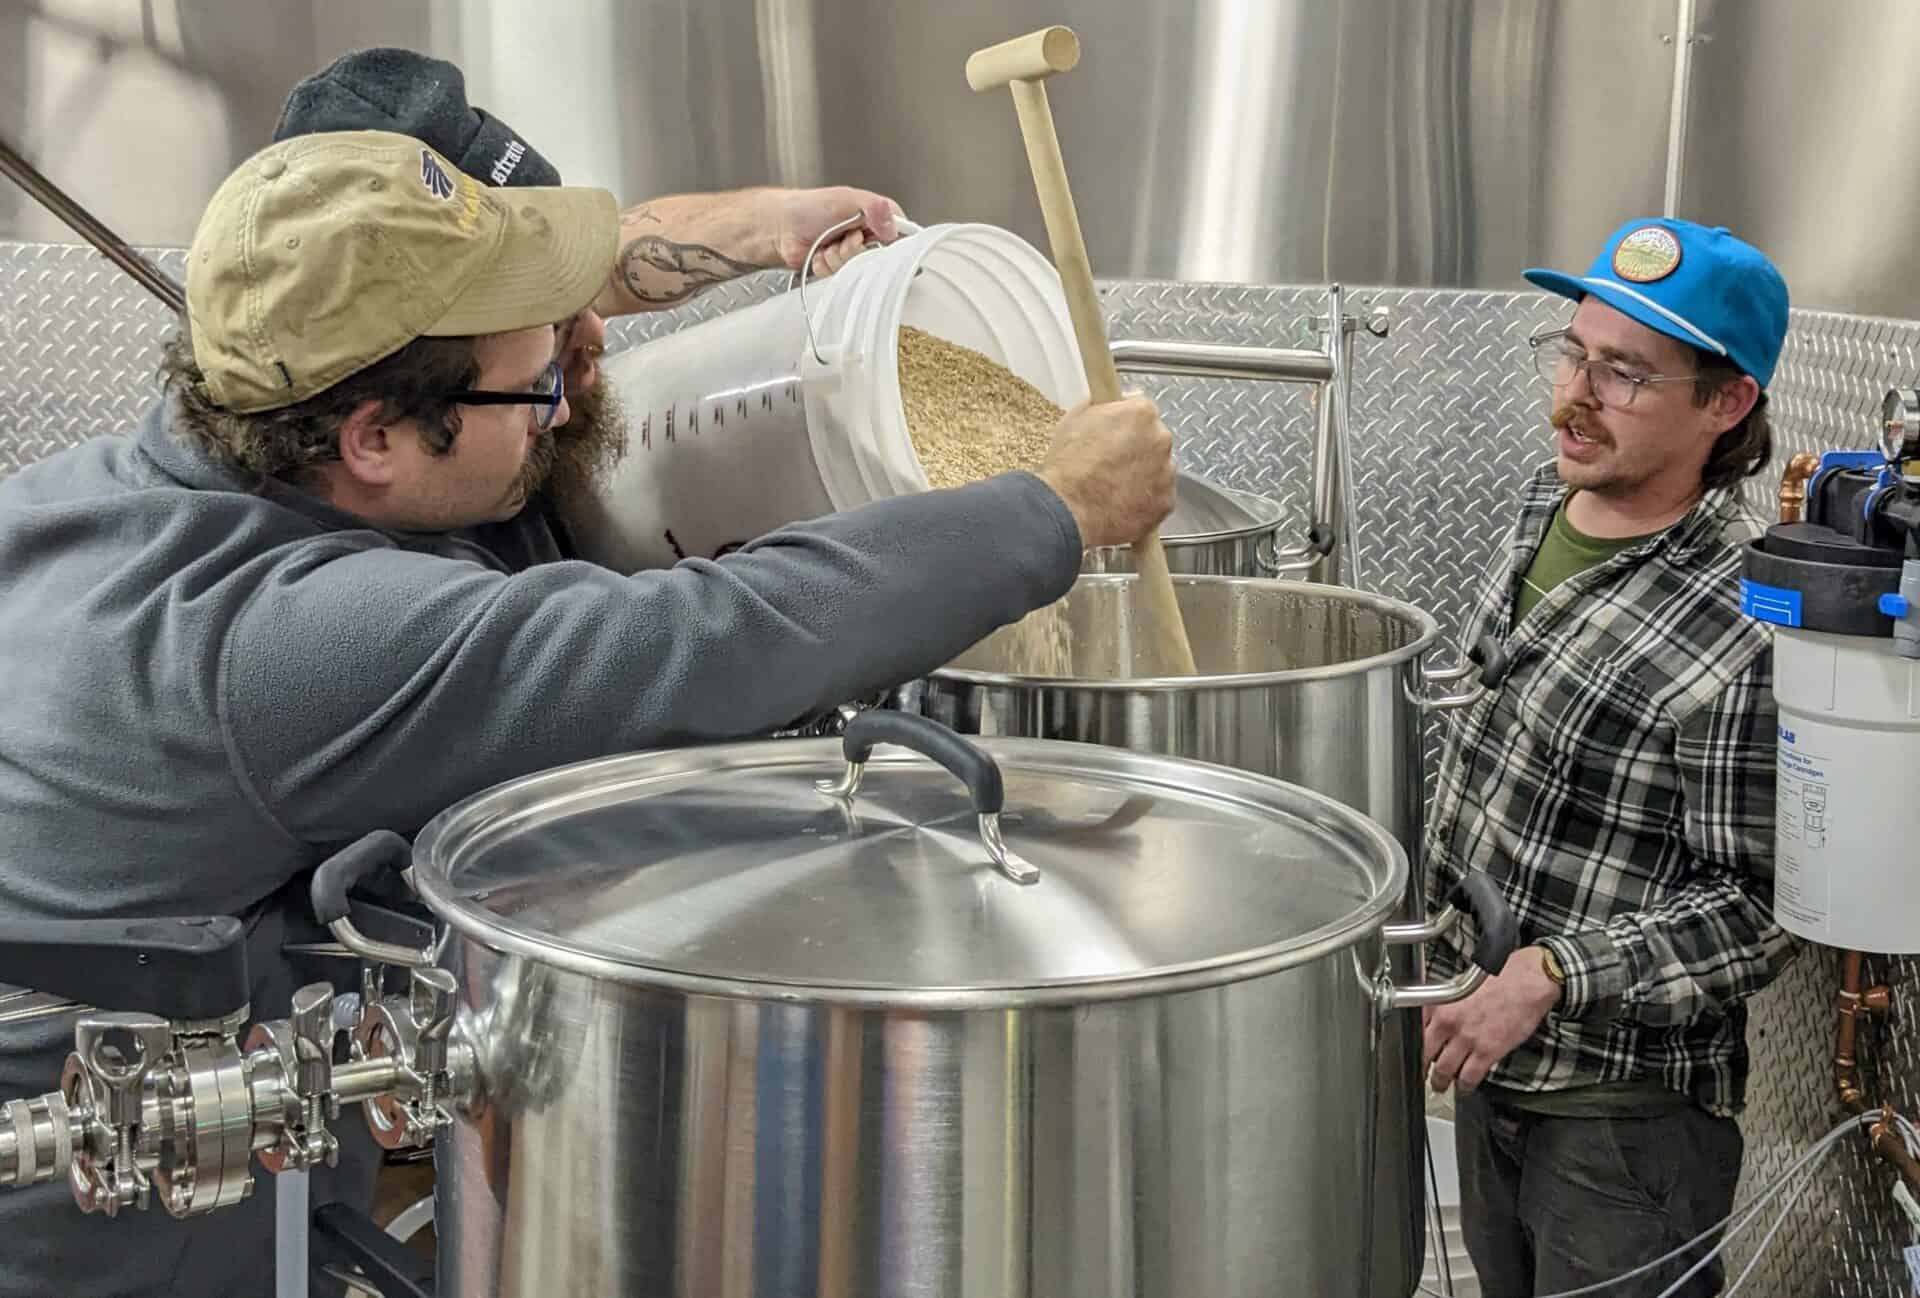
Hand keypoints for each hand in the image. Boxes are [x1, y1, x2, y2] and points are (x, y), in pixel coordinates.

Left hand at [769, 186, 904, 276]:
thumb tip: (893, 225)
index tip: (878, 240)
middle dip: (855, 250)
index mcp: (873, 215)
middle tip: (844, 239)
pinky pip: (838, 276)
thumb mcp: (846, 199)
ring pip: (856, 268)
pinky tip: (818, 253)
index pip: (898, 231)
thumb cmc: (809, 207)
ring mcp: (850, 252)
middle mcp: (864, 234)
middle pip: (877, 256)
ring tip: (827, 244)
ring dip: (838, 258)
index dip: (890, 239)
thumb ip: (873, 207)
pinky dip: (825, 266)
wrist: (780, 225)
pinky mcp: (836, 267)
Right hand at [1037, 395, 1175, 549]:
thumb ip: (1101, 405)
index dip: (1126, 424)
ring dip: (1143, 475)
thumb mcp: (1074, 419)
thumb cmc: (1068, 466)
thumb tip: (1110, 402)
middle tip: (1111, 464)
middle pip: (1154, 440)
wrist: (1068, 510)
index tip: (1115, 434)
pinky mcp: (1165, 503)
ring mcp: (1166, 473)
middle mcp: (1160, 440)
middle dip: (1137, 449)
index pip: (1143, 411)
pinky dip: (1145, 501)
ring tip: (1115, 487)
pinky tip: (1122, 504)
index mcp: (1141, 414)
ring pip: (1159, 470)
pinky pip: (1159, 498)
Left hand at [1421, 945, 1560, 1094]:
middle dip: (1422, 1069)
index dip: (1414, 1046)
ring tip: (1440, 1086)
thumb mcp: (1461, 984)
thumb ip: (1445, 1004)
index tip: (1416, 1052)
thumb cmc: (1500, 978)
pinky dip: (1464, 1086)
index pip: (1416, 1032)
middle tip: (1423, 1074)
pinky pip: (1469, 1077)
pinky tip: (1464, 1087)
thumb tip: (1435, 1016)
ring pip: (1443, 1070)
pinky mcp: (1487, 1051)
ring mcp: (1467, 1039)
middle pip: (1425, 1055)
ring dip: (1440, 1082)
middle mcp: (1449, 1023)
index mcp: (1440, 1005)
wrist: (1527, 981)